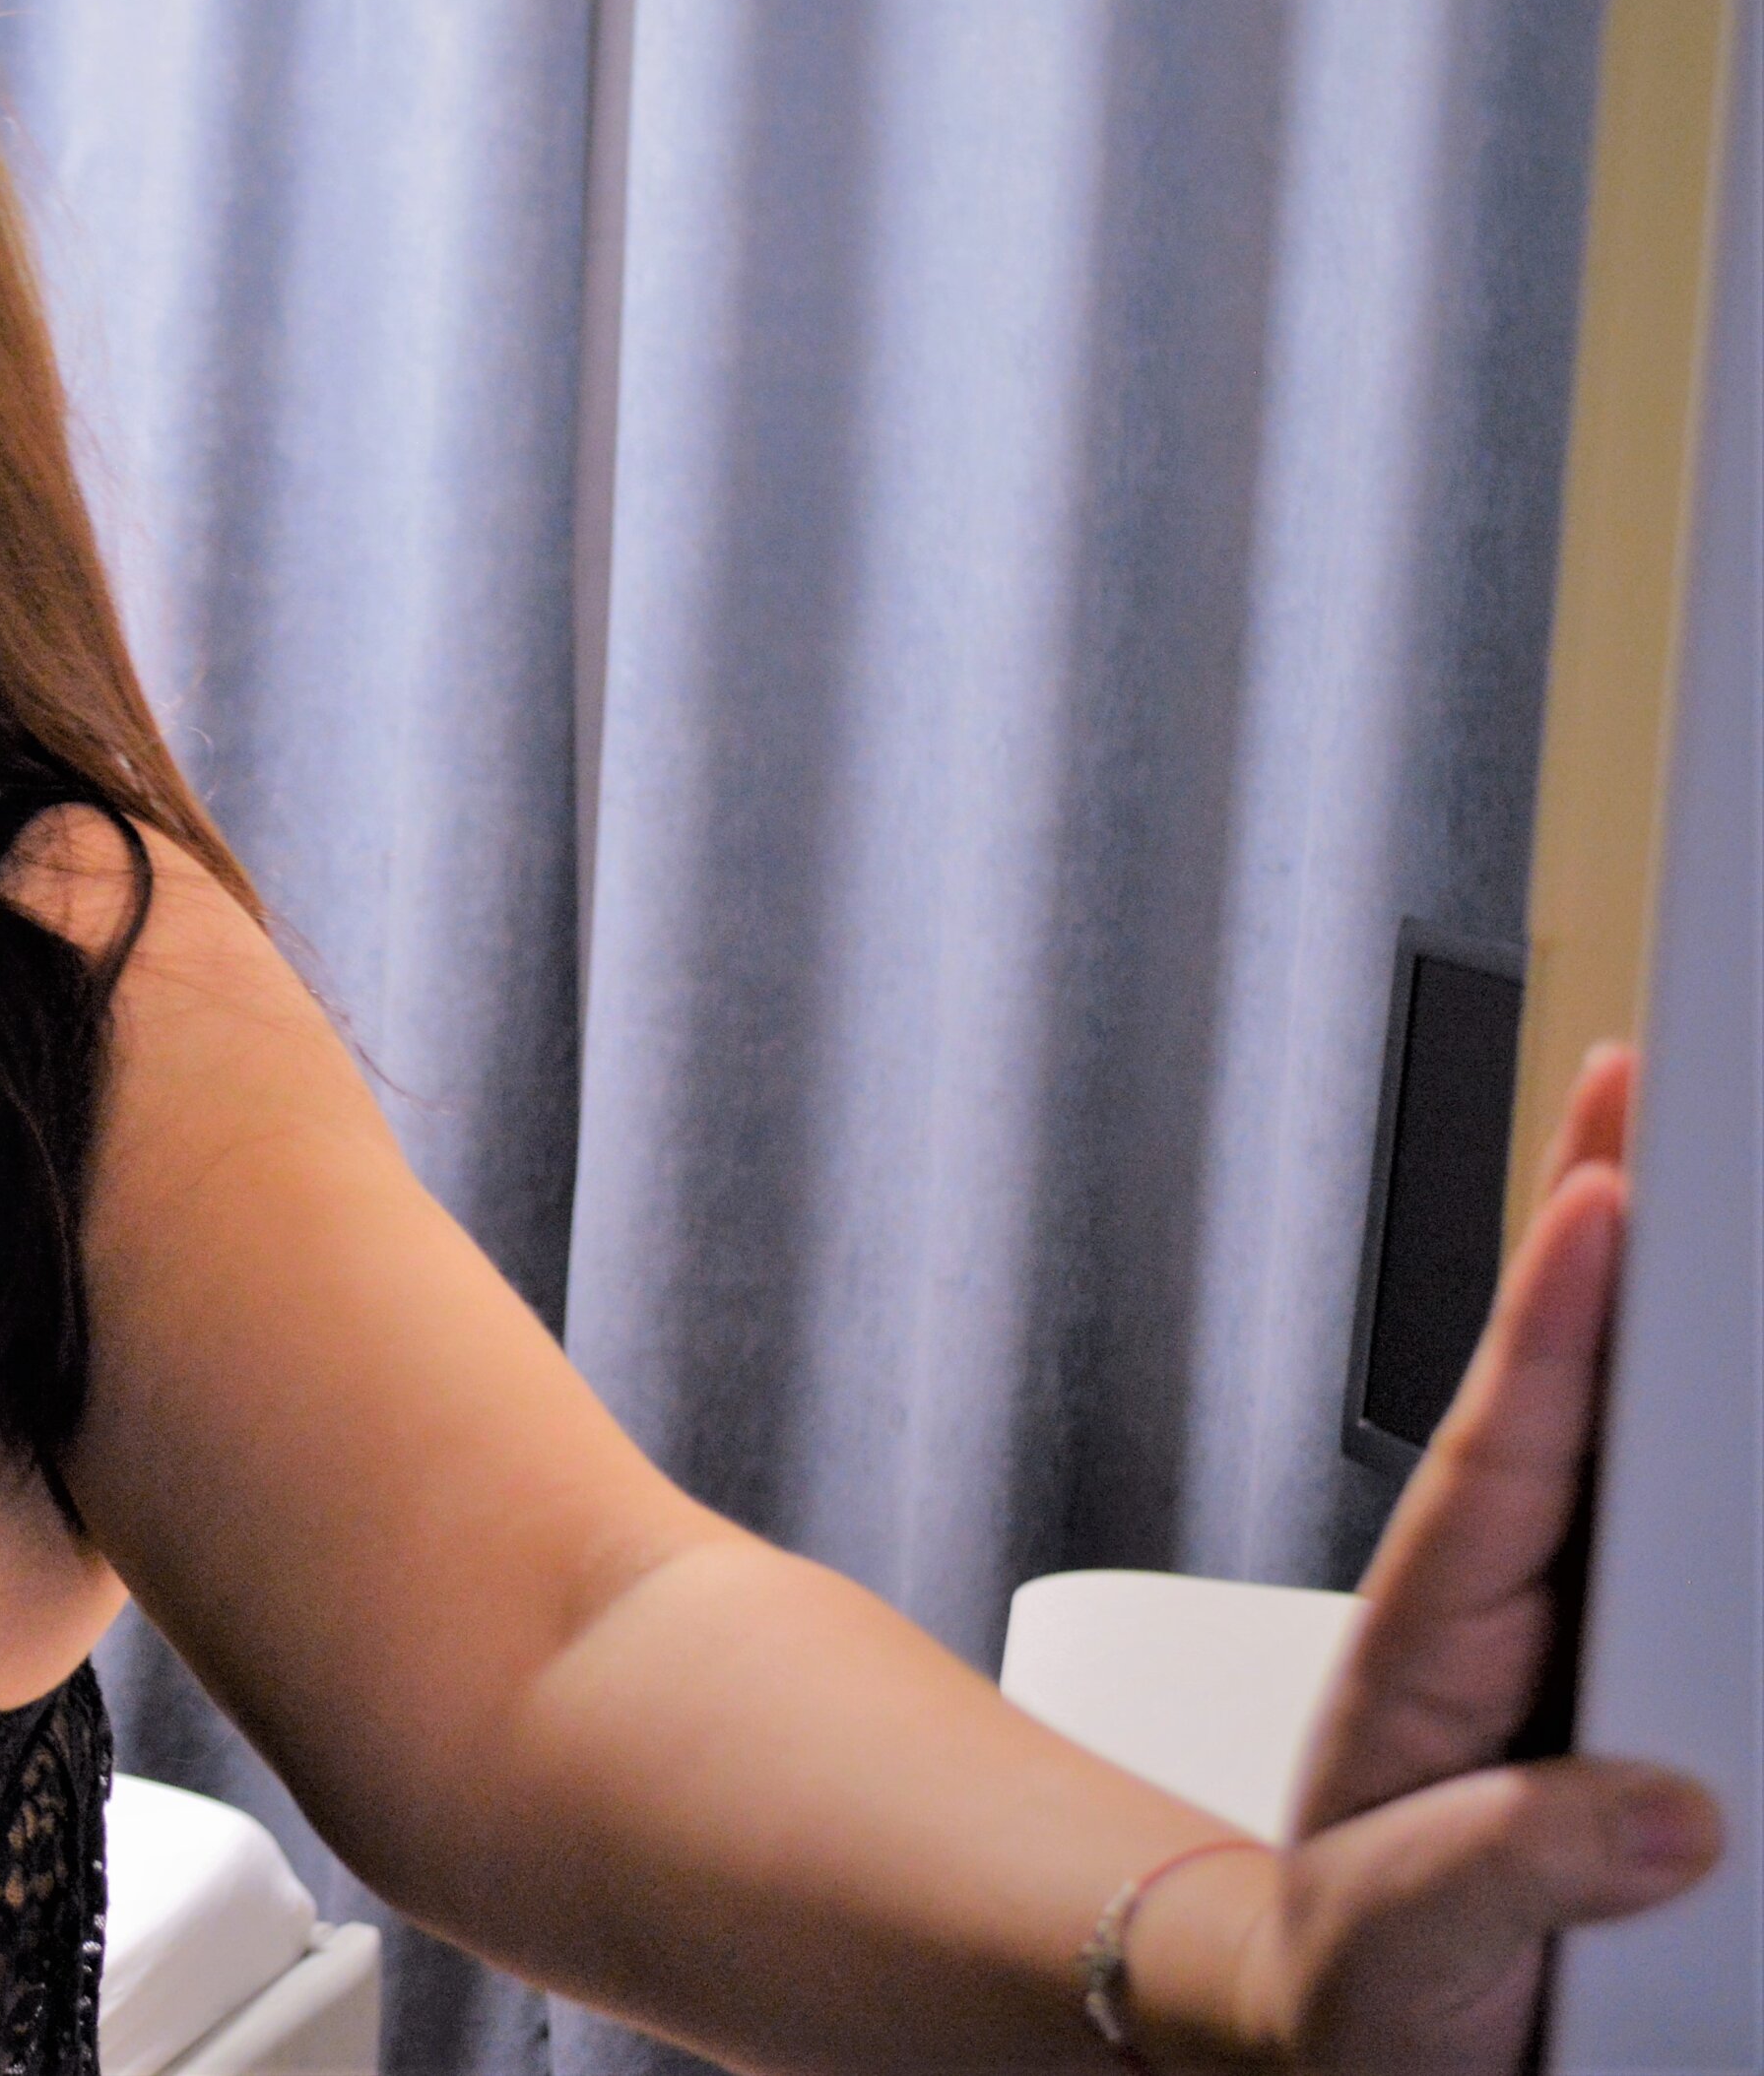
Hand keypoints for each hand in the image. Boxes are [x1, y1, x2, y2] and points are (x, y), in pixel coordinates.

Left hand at [1235, 1046, 1722, 2070]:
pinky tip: (1743, 1382)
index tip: (1600, 1194)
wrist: (1343, 2055)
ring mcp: (1575, 1651)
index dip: (1556, 1329)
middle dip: (1607, 1246)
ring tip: (1682, 1160)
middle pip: (1576, 1409)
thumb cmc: (1355, 1998)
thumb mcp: (1399, 1955)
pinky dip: (1725, 1466)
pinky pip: (1701, 1563)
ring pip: (1641, 1461)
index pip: (1502, 1458)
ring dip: (1668, 1322)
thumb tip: (1658, 1813)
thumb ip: (1504, 1879)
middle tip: (1644, 1087)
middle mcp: (1507, 1623)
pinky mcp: (1643, 1709)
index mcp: (1432, 1656)